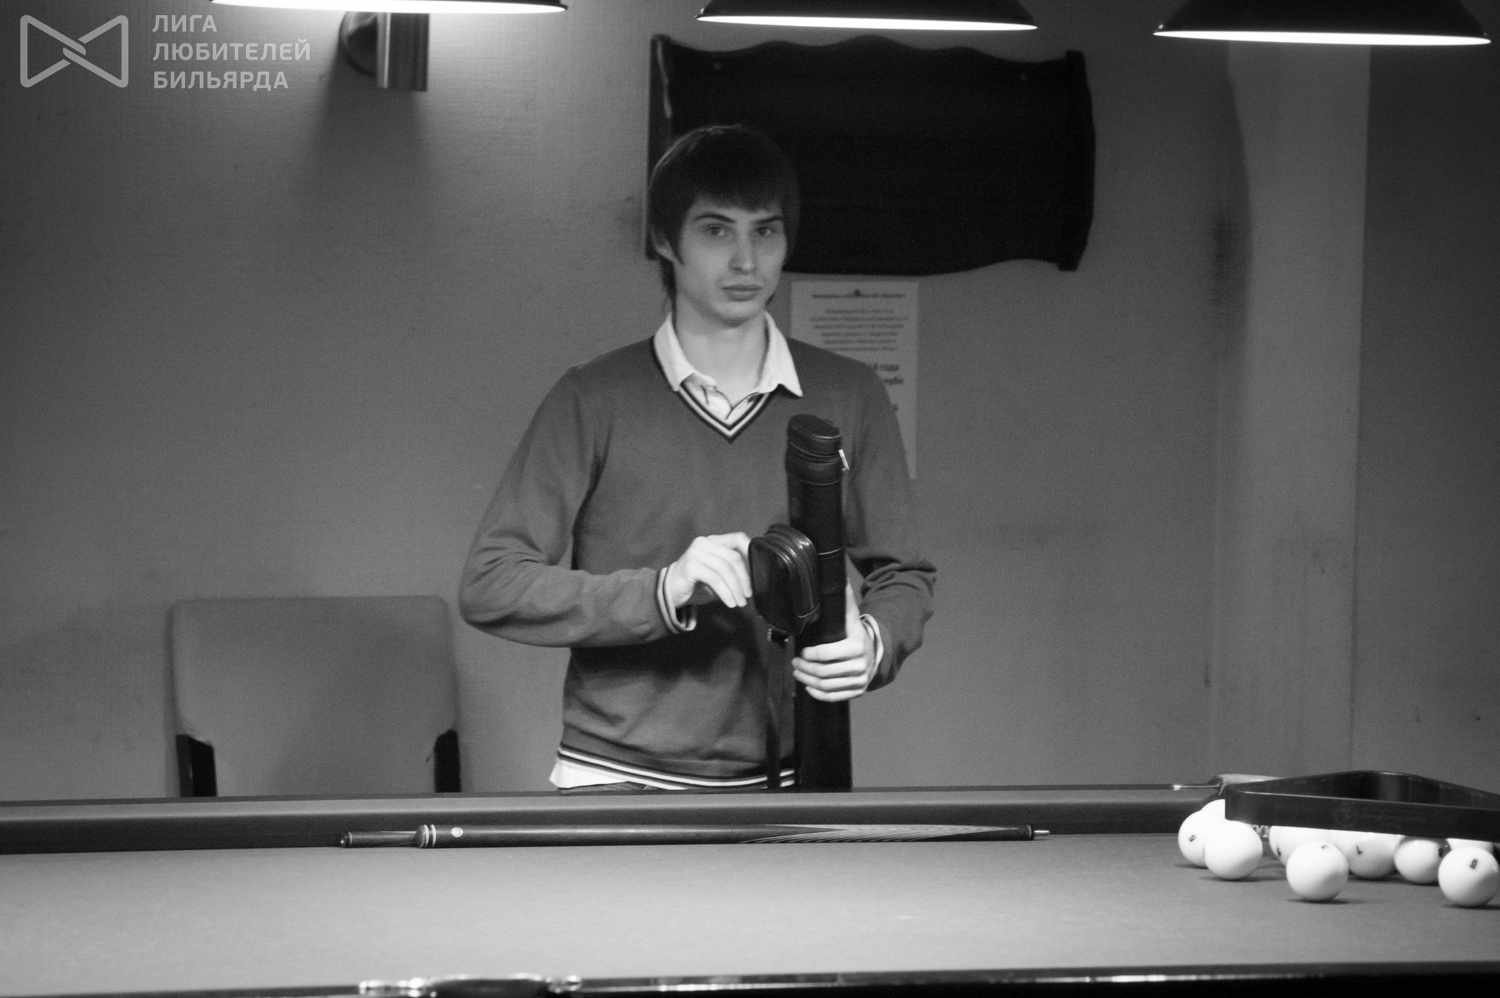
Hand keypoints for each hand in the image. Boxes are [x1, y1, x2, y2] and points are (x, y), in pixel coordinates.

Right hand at [664, 533, 752, 608]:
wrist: (670, 592)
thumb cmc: (697, 584)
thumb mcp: (719, 574)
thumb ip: (733, 570)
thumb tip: (755, 574)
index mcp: (713, 541)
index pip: (738, 538)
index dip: (750, 551)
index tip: (758, 570)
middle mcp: (704, 542)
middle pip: (733, 557)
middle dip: (744, 578)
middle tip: (748, 595)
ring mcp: (696, 552)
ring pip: (725, 569)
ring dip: (735, 589)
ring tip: (740, 602)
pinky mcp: (690, 566)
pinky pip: (715, 579)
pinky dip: (725, 593)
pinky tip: (729, 602)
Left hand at [792, 582, 874, 701]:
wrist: (874, 653)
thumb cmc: (856, 634)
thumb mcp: (851, 617)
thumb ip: (844, 600)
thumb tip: (839, 578)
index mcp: (857, 646)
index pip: (827, 653)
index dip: (810, 654)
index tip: (802, 652)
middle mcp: (861, 665)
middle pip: (824, 672)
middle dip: (805, 669)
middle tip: (795, 663)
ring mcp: (860, 681)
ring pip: (827, 685)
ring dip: (808, 681)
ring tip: (798, 673)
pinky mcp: (857, 691)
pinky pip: (833, 696)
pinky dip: (818, 694)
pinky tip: (808, 687)